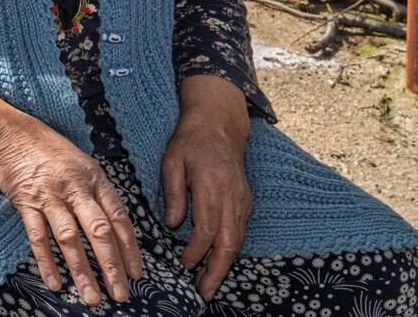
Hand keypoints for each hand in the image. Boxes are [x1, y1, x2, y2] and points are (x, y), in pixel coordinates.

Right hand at [0, 80, 141, 306]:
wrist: (8, 132)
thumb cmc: (47, 148)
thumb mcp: (81, 163)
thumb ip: (96, 192)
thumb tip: (113, 226)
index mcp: (94, 178)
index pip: (118, 218)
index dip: (130, 248)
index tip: (137, 274)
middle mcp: (75, 188)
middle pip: (99, 232)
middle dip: (112, 267)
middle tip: (122, 294)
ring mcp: (50, 195)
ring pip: (70, 239)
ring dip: (83, 271)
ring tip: (93, 298)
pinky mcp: (26, 202)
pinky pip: (38, 237)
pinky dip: (47, 262)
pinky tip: (56, 283)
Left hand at [162, 75, 251, 300]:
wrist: (219, 125)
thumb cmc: (189, 141)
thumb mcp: (171, 161)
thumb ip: (173, 193)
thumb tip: (172, 225)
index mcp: (212, 187)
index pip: (206, 229)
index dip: (196, 252)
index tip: (183, 266)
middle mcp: (232, 197)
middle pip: (229, 243)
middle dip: (217, 271)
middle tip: (204, 292)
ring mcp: (243, 200)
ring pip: (238, 241)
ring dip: (225, 265)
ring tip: (209, 284)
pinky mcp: (246, 201)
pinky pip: (240, 231)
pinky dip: (231, 250)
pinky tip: (218, 261)